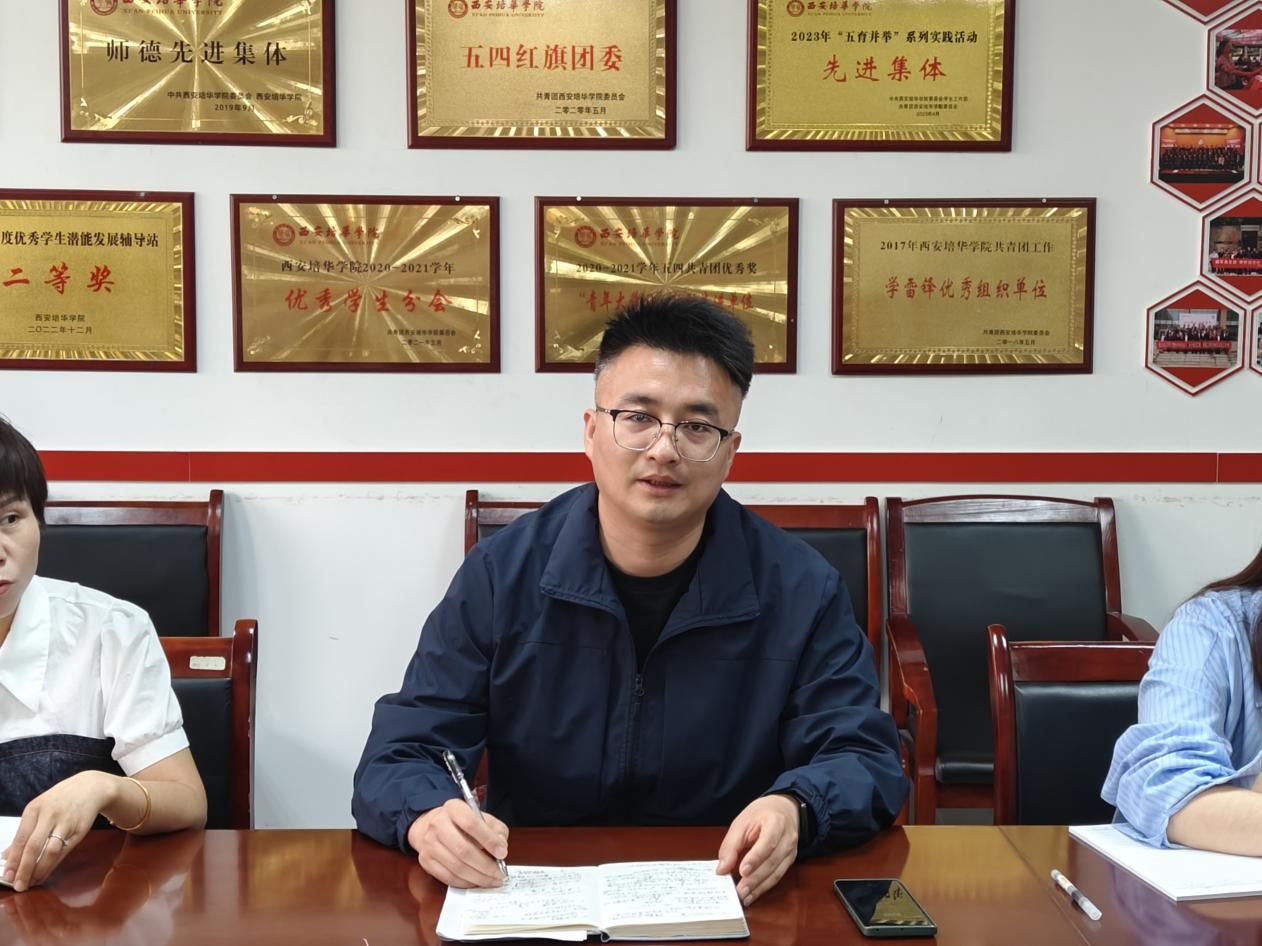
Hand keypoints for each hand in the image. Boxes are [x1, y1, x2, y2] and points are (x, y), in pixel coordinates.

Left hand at [2, 771, 115, 891]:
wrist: (90, 787)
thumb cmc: (60, 799)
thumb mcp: (39, 809)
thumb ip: (23, 832)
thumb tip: (6, 856)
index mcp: (35, 809)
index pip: (20, 839)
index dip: (13, 860)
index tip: (7, 876)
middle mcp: (50, 815)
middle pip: (33, 846)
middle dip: (24, 869)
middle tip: (18, 885)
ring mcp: (66, 822)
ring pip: (50, 851)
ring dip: (39, 870)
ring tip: (31, 882)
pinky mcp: (79, 830)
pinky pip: (64, 851)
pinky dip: (53, 865)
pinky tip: (45, 873)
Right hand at [406, 798, 508, 888]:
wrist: (430, 827)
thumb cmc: (462, 823)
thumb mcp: (482, 818)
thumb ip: (495, 830)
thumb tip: (501, 848)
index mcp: (454, 808)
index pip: (471, 823)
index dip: (489, 840)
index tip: (502, 853)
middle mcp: (437, 824)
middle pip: (463, 849)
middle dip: (485, 865)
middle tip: (500, 874)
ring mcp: (429, 844)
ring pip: (456, 867)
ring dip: (478, 878)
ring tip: (492, 881)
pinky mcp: (426, 862)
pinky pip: (448, 877)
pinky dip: (465, 883)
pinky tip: (477, 882)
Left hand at [715, 794, 799, 906]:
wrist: (785, 809)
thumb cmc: (761, 813)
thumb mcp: (742, 821)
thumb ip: (731, 844)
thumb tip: (722, 869)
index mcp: (775, 822)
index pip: (768, 842)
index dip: (755, 857)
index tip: (743, 870)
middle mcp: (787, 839)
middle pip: (772, 862)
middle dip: (755, 879)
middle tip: (740, 891)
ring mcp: (791, 851)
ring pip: (776, 873)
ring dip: (759, 887)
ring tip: (744, 897)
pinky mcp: (790, 861)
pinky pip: (778, 877)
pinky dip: (764, 887)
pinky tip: (753, 894)